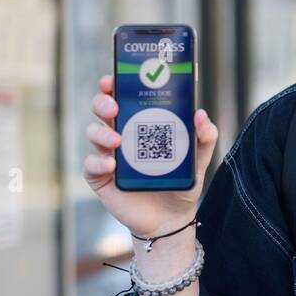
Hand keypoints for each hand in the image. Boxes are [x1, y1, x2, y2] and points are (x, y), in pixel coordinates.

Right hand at [81, 74, 218, 238]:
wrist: (171, 217)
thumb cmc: (181, 181)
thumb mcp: (199, 158)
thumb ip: (205, 136)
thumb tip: (200, 113)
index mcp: (140, 122)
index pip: (123, 96)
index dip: (114, 84)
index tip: (114, 77)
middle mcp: (121, 134)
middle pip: (102, 110)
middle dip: (103, 102)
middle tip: (114, 107)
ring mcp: (108, 155)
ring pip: (94, 133)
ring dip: (102, 133)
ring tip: (117, 141)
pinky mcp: (100, 177)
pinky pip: (91, 165)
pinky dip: (99, 163)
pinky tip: (112, 165)